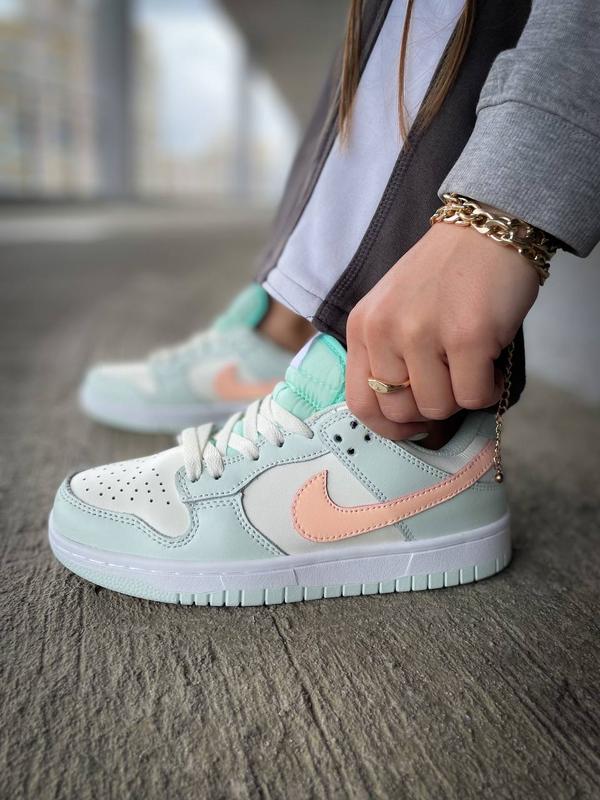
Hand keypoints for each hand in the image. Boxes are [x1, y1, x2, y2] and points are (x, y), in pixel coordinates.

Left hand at [346, 222, 539, 439]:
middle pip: (400, 411)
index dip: (388, 425)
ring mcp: (423, 333)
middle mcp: (385, 330)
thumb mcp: (395, 309)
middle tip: (452, 380)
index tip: (412, 424)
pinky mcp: (466, 336)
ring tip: (474, 364)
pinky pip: (474, 396)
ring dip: (462, 396)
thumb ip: (388, 355)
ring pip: (438, 408)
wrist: (489, 228)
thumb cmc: (446, 275)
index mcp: (363, 326)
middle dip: (431, 407)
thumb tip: (402, 416)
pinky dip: (490, 389)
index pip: (360, 402)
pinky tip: (493, 362)